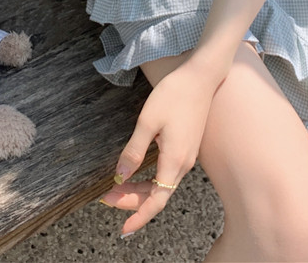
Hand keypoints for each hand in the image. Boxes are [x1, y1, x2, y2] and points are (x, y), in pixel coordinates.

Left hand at [100, 58, 221, 235]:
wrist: (200, 77)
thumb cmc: (174, 95)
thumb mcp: (148, 121)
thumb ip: (134, 151)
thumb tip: (120, 176)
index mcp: (175, 160)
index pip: (157, 201)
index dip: (139, 216)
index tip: (124, 229)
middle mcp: (184, 163)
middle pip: (157, 195)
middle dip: (132, 200)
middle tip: (106, 197)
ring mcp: (187, 155)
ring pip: (162, 184)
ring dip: (140, 189)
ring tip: (115, 186)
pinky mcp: (187, 146)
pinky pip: (167, 172)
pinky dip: (150, 178)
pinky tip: (137, 172)